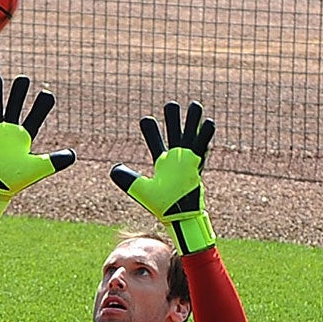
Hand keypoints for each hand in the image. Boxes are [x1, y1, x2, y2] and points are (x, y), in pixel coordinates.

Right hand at [0, 73, 75, 227]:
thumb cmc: (15, 180)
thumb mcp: (38, 169)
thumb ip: (55, 162)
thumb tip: (73, 155)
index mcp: (25, 136)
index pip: (36, 116)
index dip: (42, 104)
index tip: (47, 94)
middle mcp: (10, 130)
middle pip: (15, 105)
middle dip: (18, 92)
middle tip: (23, 79)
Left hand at [111, 100, 216, 252]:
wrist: (179, 217)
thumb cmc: (162, 206)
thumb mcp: (140, 190)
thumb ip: (127, 178)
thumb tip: (113, 168)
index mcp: (162, 163)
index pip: (155, 142)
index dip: (151, 131)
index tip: (146, 120)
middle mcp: (176, 160)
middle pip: (174, 134)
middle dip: (173, 120)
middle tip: (171, 104)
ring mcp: (188, 162)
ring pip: (190, 137)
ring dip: (192, 122)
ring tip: (195, 105)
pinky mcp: (197, 167)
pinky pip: (203, 149)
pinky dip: (205, 136)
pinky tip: (209, 123)